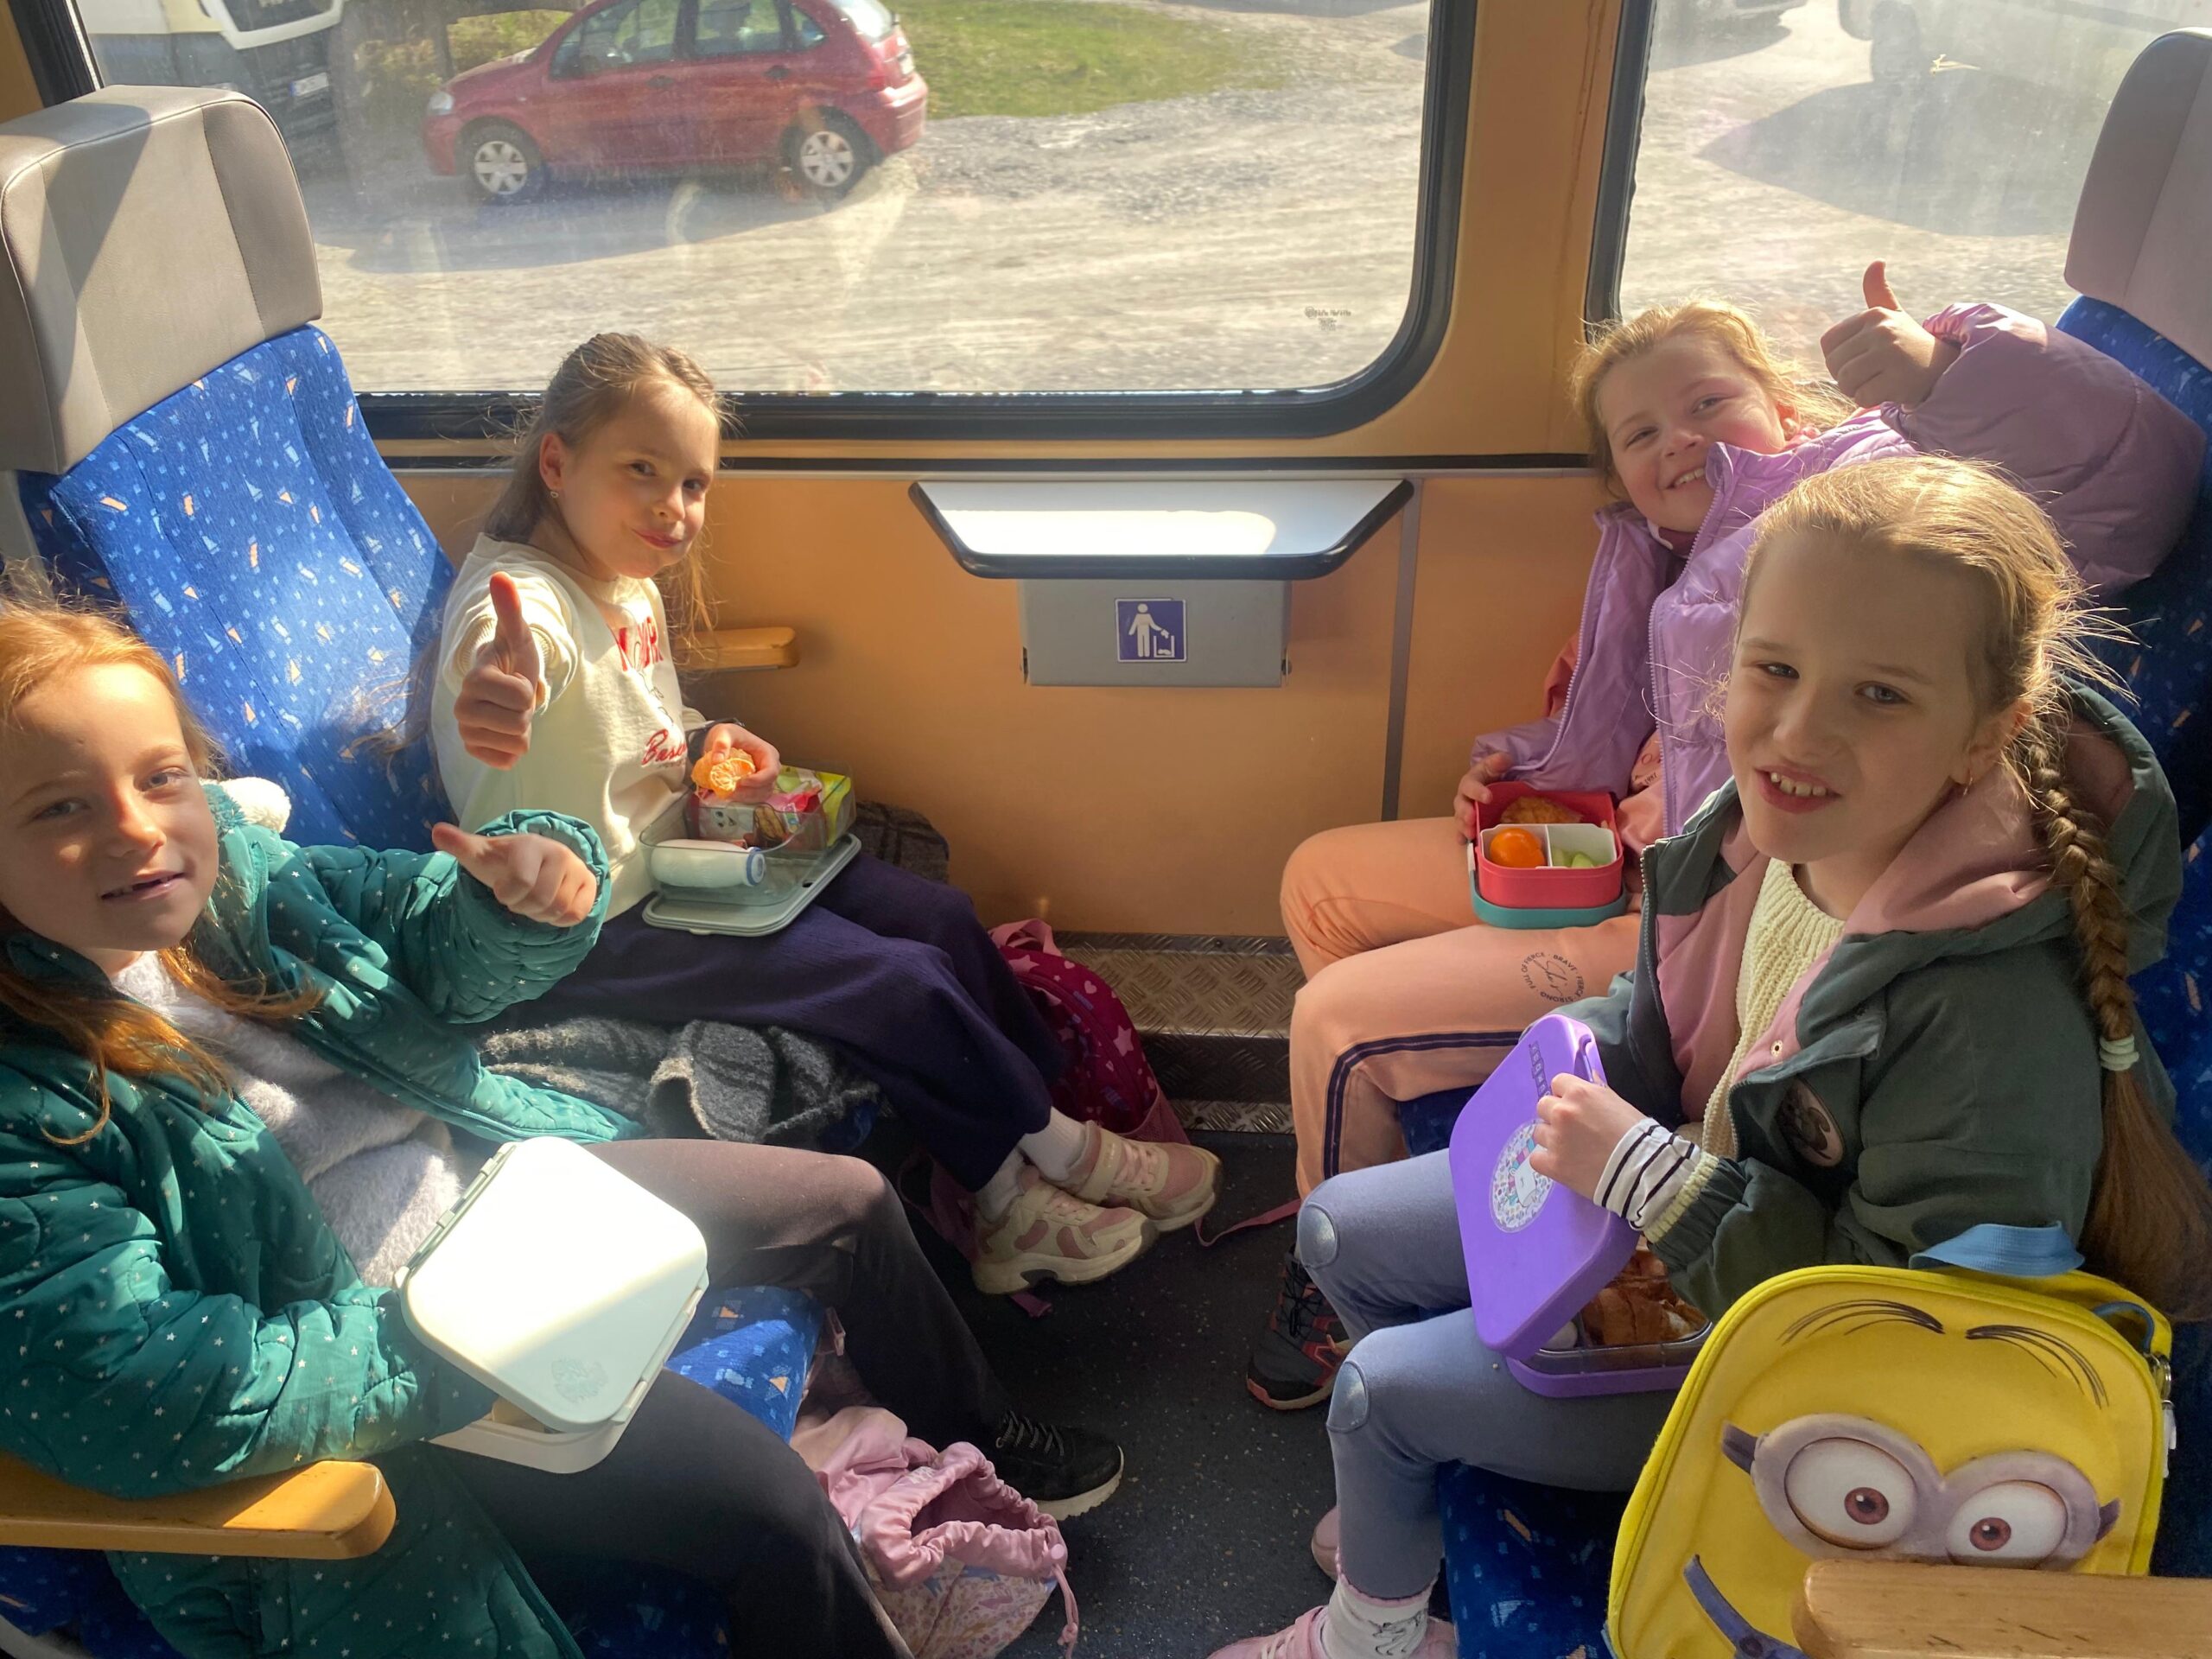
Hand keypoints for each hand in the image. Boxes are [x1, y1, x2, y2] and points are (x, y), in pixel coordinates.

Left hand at [431, 824, 597, 925]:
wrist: (535, 861)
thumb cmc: (505, 861)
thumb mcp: (480, 854)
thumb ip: (460, 845)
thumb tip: (436, 830)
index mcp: (532, 845)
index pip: (521, 884)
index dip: (507, 895)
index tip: (503, 887)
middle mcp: (561, 854)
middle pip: (541, 901)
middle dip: (524, 906)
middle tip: (519, 897)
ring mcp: (579, 869)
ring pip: (558, 910)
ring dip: (540, 914)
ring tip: (534, 900)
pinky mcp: (589, 886)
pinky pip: (575, 914)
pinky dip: (559, 918)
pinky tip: (550, 907)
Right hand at [455, 573, 543, 769]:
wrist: (503, 687)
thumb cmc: (512, 660)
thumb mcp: (517, 635)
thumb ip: (510, 609)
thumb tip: (500, 576)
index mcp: (474, 681)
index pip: (522, 697)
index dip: (528, 689)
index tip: (515, 679)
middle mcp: (462, 709)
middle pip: (519, 724)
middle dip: (525, 713)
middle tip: (514, 700)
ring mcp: (466, 733)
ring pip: (517, 743)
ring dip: (522, 730)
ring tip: (509, 713)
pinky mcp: (475, 753)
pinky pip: (508, 761)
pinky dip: (514, 750)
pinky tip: (504, 733)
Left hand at [701, 722, 779, 800]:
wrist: (723, 740)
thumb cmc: (728, 735)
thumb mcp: (723, 734)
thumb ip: (721, 744)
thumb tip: (717, 760)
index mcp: (768, 753)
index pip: (771, 772)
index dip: (757, 781)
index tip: (740, 783)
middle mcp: (771, 766)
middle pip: (767, 786)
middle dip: (749, 791)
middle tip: (731, 791)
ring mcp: (765, 777)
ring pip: (762, 794)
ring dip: (746, 797)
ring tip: (729, 794)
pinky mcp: (757, 785)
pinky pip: (755, 796)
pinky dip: (744, 798)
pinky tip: (731, 795)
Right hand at [1454, 752, 1512, 838]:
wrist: (1499, 784)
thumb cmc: (1497, 774)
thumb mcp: (1499, 764)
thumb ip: (1499, 761)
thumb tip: (1503, 759)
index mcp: (1472, 780)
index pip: (1471, 784)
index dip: (1477, 791)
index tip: (1489, 798)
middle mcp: (1465, 796)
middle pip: (1461, 804)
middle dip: (1465, 812)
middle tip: (1472, 819)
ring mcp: (1466, 811)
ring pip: (1460, 819)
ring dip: (1463, 827)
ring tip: (1470, 835)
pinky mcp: (1470, 823)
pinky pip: (1464, 831)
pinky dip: (1463, 837)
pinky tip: (1465, 844)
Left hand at [1529, 1072, 1652, 1201]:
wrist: (1641, 1171)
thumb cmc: (1637, 1135)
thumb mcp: (1620, 1103)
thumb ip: (1599, 1090)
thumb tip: (1590, 1075)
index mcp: (1579, 1093)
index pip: (1557, 1083)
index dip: (1565, 1095)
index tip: (1575, 1107)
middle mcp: (1562, 1112)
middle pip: (1543, 1106)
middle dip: (1555, 1115)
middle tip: (1573, 1130)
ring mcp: (1555, 1139)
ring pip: (1539, 1132)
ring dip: (1551, 1139)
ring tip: (1571, 1150)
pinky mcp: (1552, 1164)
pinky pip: (1535, 1158)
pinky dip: (1546, 1162)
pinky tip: (1562, 1165)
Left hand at [1820, 260, 1959, 408]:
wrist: (1943, 367)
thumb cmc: (1908, 342)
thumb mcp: (1893, 315)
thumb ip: (1878, 293)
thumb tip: (1876, 262)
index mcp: (1874, 315)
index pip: (1828, 343)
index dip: (1836, 358)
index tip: (1857, 359)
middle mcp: (1882, 330)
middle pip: (1834, 364)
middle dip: (1845, 377)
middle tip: (1868, 375)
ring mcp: (1891, 353)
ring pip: (1846, 381)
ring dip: (1855, 390)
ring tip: (1875, 382)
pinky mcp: (1898, 378)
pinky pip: (1862, 397)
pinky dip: (1869, 400)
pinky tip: (1886, 391)